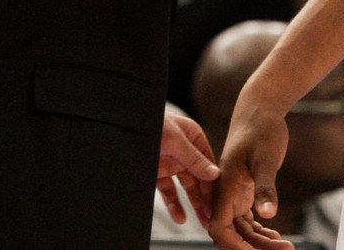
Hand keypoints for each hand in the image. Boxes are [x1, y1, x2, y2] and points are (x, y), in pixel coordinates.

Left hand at [157, 111, 219, 229]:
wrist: (125, 125)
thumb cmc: (151, 123)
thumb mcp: (174, 138)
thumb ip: (193, 158)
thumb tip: (214, 174)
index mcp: (193, 138)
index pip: (209, 163)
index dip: (214, 182)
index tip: (219, 200)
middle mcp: (185, 152)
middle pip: (200, 178)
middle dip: (206, 198)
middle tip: (212, 216)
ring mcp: (172, 164)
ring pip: (187, 188)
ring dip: (194, 204)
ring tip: (202, 222)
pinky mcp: (159, 175)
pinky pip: (169, 192)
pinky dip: (175, 205)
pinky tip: (180, 216)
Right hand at [208, 100, 292, 249]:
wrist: (260, 109)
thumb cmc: (261, 128)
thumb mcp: (266, 157)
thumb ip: (265, 186)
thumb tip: (268, 213)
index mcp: (225, 186)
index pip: (219, 228)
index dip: (234, 246)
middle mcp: (225, 193)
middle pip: (233, 234)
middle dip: (255, 248)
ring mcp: (234, 193)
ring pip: (242, 230)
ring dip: (260, 242)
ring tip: (286, 247)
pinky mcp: (244, 191)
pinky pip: (247, 220)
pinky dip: (260, 232)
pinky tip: (275, 236)